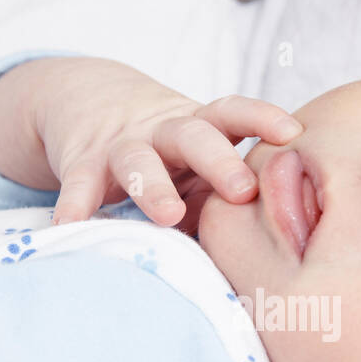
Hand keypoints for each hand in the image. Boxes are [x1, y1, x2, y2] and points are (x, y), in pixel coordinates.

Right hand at [0, 57, 302, 233]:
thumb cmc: (173, 159)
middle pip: (195, 137)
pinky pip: (80, 186)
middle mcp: (166, 133)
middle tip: (242, 189)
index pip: (235, 115)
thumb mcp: (204, 166)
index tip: (291, 133)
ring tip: (166, 215)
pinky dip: (75, 206)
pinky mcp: (84, 164)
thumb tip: (288, 252)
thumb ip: (233, 199)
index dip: (262, 120)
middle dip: (220, 161)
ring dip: (153, 187)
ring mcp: (123, 147)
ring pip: (138, 160)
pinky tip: (69, 229)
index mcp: (204, 129)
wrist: (94, 108)